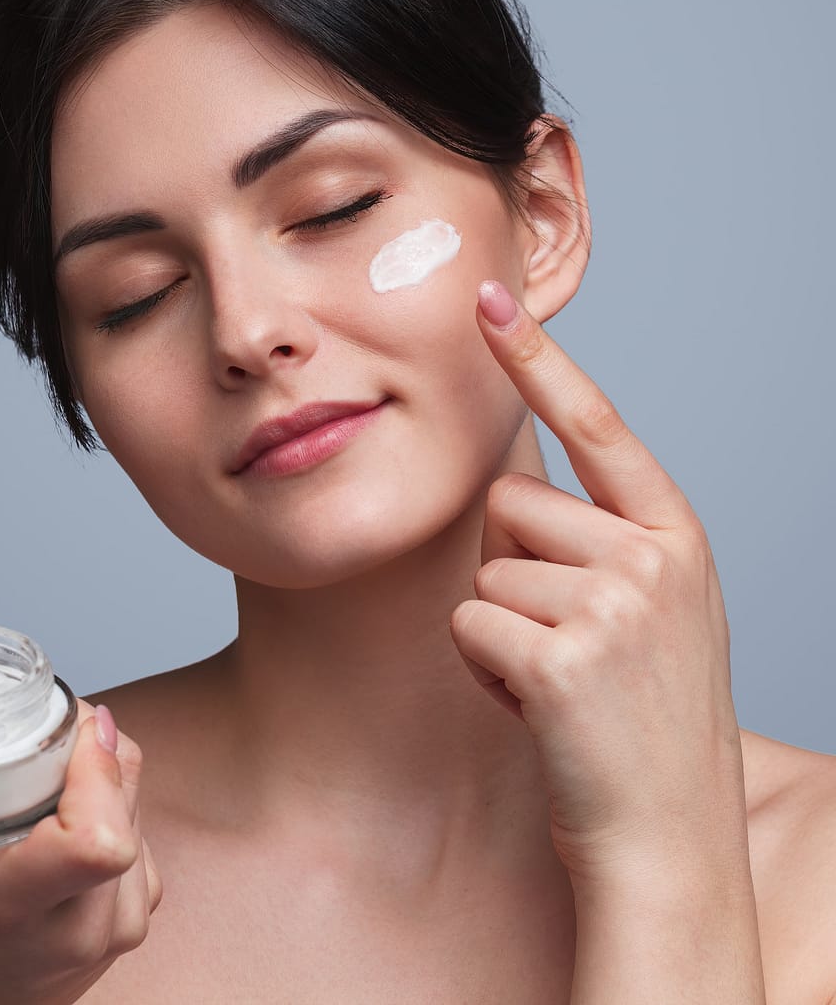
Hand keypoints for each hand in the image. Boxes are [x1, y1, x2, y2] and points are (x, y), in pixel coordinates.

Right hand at [0, 701, 160, 1004]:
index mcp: (17, 908)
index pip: (99, 840)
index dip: (95, 767)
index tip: (64, 726)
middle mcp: (81, 926)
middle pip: (122, 803)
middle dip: (90, 750)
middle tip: (43, 731)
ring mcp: (117, 927)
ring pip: (139, 806)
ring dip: (104, 773)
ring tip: (50, 769)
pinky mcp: (136, 916)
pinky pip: (144, 828)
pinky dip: (115, 803)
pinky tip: (70, 809)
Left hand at [450, 280, 747, 891]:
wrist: (667, 841)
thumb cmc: (639, 721)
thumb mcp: (647, 611)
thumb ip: (595, 540)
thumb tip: (510, 490)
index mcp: (674, 536)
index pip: (597, 424)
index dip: (540, 359)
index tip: (491, 300)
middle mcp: (652, 556)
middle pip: (508, 504)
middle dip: (510, 567)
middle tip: (561, 641)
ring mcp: (613, 605)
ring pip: (481, 568)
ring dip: (498, 626)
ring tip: (555, 680)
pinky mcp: (560, 657)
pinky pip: (467, 624)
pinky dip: (482, 670)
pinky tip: (535, 709)